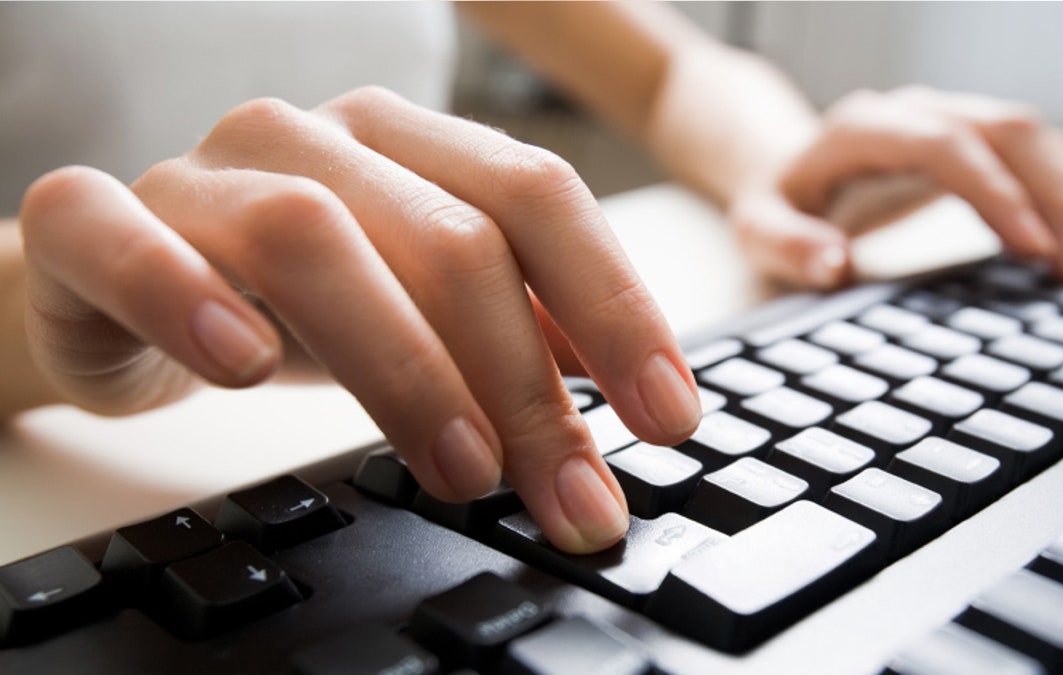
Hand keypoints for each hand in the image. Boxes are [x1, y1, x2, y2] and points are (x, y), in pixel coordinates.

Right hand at [18, 86, 701, 552]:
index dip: (615, 305)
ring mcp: (202, 173)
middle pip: (446, 233)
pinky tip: (243, 366)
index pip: (537, 198)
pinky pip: (127, 239)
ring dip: (402, 363)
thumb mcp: (420, 315)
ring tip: (459, 469)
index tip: (670, 416)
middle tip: (566, 489)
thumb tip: (624, 378)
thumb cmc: (286, 300)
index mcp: (407, 147)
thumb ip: (517, 329)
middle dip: (523, 379)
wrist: (116, 287)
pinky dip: (187, 296)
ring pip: (311, 232)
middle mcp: (314, 139)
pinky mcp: (92, 223)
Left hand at [727, 86, 1062, 287]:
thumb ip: (790, 247)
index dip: (995, 192)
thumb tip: (833, 263)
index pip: (942, 146)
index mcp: (863, 129)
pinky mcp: (971, 138)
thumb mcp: (761, 230)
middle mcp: (914, 111)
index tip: (1034, 249)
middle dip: (1057, 197)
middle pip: (1003, 134)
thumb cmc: (776, 203)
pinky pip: (1037, 148)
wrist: (787, 167)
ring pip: (1032, 137)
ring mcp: (947, 118)